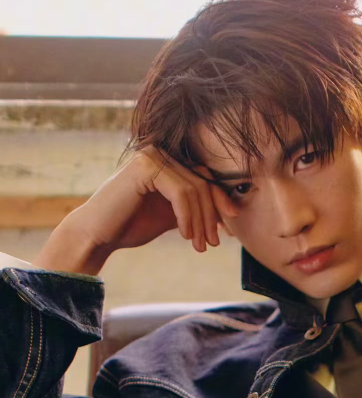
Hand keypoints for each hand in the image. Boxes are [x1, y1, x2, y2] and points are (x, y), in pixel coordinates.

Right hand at [37, 148, 236, 273]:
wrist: (98, 235)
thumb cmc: (131, 226)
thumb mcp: (172, 215)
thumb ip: (193, 208)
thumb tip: (227, 211)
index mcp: (166, 160)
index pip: (204, 178)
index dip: (219, 203)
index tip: (227, 231)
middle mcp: (160, 152)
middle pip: (202, 182)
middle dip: (211, 216)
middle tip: (213, 243)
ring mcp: (152, 156)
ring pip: (194, 189)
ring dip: (200, 221)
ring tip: (199, 245)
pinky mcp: (146, 167)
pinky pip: (180, 192)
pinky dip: (187, 216)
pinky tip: (184, 235)